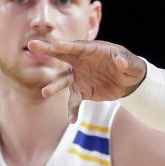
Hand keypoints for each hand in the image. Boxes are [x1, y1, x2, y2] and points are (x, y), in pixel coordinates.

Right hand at [27, 39, 146, 121]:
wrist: (129, 82)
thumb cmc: (131, 67)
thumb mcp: (132, 65)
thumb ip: (126, 63)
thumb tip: (120, 62)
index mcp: (92, 50)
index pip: (77, 46)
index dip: (66, 46)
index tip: (55, 45)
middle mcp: (81, 61)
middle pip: (61, 55)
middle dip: (47, 50)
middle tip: (32, 46)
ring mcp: (79, 76)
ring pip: (63, 80)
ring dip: (54, 86)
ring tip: (45, 93)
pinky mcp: (82, 91)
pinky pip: (74, 101)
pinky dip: (72, 110)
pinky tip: (72, 120)